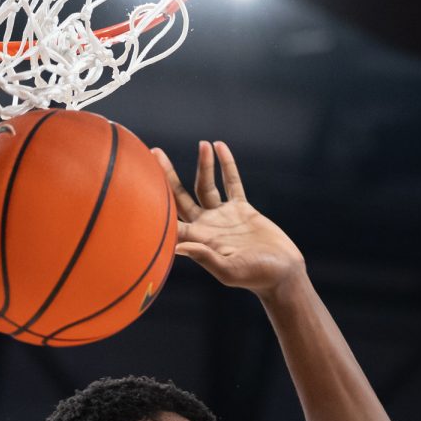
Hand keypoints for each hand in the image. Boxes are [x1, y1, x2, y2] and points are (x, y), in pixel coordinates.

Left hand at [153, 141, 305, 297]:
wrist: (281, 273)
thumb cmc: (254, 277)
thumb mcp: (229, 270)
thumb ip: (205, 258)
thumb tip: (178, 247)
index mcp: (197, 239)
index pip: (169, 220)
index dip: (154, 204)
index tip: (139, 184)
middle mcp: (205, 225)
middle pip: (179, 196)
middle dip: (167, 175)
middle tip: (153, 153)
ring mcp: (222, 216)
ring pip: (206, 185)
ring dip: (204, 165)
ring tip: (203, 143)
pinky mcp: (242, 209)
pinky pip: (232, 183)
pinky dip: (227, 165)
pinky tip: (220, 146)